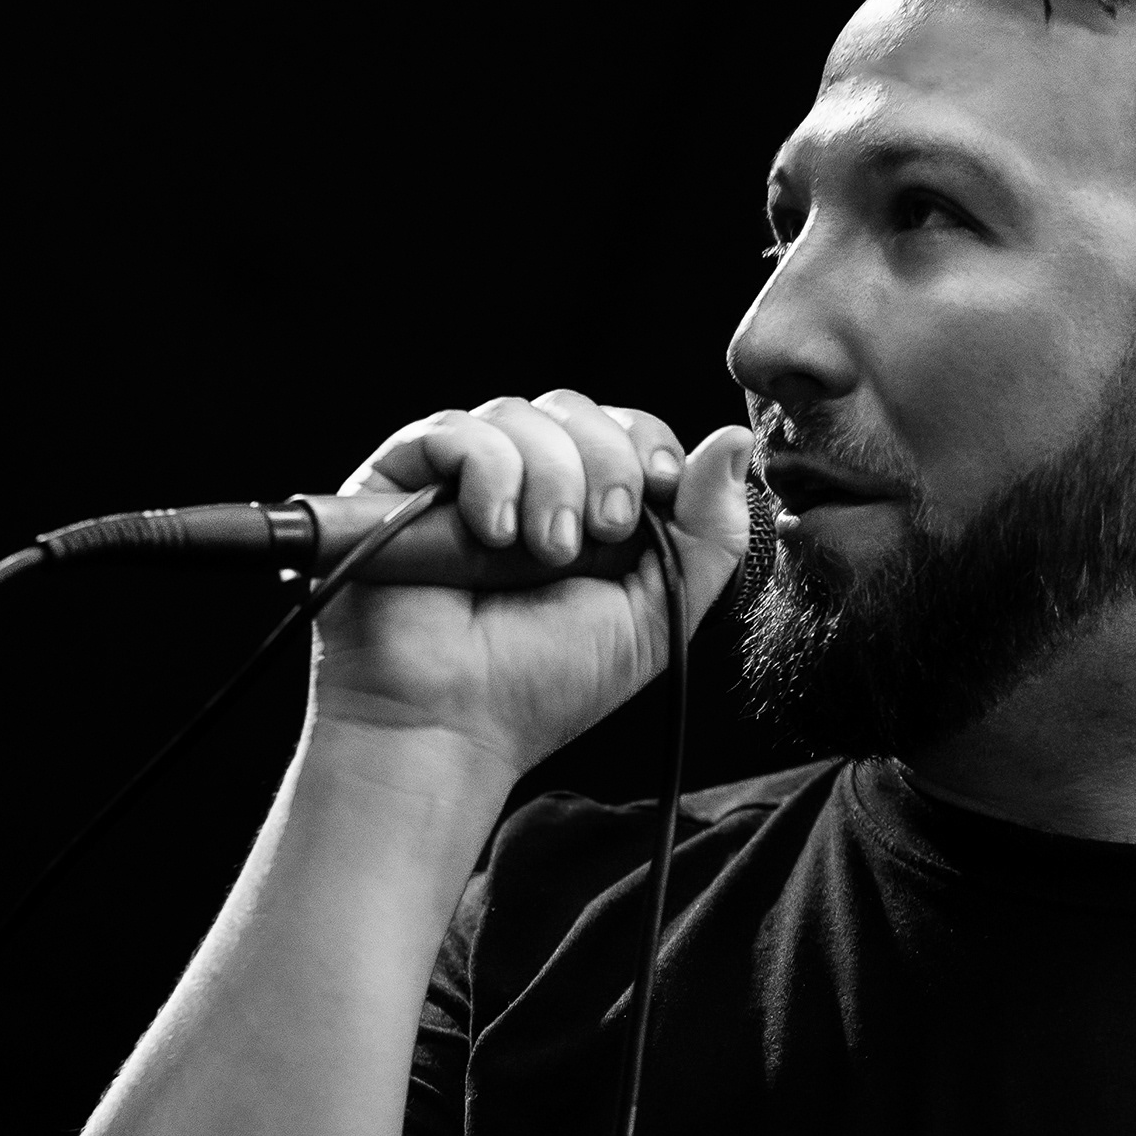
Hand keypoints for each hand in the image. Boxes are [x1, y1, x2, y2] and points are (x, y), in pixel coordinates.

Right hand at [312, 389, 753, 780]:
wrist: (453, 724)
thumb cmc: (545, 682)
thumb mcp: (657, 614)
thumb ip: (709, 534)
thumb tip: (735, 437)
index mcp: (582, 507)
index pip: (625, 429)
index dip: (647, 448)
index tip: (657, 493)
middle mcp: (522, 482)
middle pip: (578, 411)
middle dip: (606, 465)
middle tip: (599, 538)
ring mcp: (459, 479)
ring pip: (522, 414)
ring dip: (550, 480)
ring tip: (542, 553)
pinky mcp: (399, 480)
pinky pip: (456, 432)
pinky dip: (489, 473)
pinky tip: (495, 533)